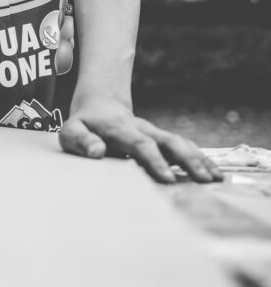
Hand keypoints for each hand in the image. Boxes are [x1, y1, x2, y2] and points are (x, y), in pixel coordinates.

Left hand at [59, 96, 222, 183]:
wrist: (100, 106)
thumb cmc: (83, 126)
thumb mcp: (71, 131)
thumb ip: (81, 141)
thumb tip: (97, 152)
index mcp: (119, 129)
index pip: (139, 144)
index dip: (154, 160)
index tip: (167, 178)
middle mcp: (142, 129)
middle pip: (169, 141)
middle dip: (187, 160)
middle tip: (204, 180)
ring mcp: (155, 133)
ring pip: (181, 143)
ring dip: (199, 159)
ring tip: (216, 179)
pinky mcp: (163, 139)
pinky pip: (184, 147)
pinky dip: (201, 159)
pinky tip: (215, 175)